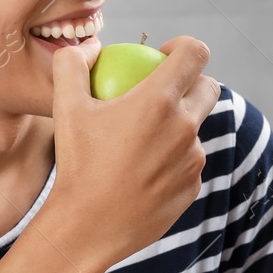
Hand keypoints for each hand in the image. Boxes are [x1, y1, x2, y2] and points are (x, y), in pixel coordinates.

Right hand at [40, 35, 220, 271]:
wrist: (87, 227)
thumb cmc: (76, 164)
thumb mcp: (65, 108)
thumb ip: (71, 65)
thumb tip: (87, 48)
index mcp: (159, 101)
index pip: (195, 54)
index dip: (184, 46)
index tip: (164, 55)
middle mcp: (185, 127)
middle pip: (208, 88)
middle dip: (193, 80)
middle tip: (163, 91)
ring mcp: (193, 159)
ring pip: (196, 129)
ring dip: (179, 125)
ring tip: (143, 139)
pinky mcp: (193, 186)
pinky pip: (188, 163)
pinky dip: (172, 159)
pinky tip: (144, 170)